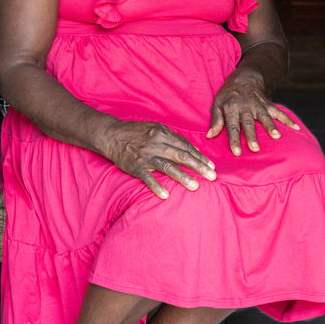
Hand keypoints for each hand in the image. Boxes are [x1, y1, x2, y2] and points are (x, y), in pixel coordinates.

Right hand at [100, 120, 216, 199]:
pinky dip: (156, 186)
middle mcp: (156, 143)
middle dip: (198, 166)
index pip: (186, 146)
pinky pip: (147, 178)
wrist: (112, 135)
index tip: (211, 166)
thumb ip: (173, 139)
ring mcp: (145, 155)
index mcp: (163, 133)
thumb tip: (192, 150)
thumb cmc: (137, 133)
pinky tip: (165, 195)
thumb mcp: (156, 129)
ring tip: (195, 186)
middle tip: (212, 177)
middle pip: (181, 156)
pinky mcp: (135, 166)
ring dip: (182, 177)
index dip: (200, 157)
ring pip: (167, 166)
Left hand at [207, 68, 299, 154]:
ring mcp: (258, 105)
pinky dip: (288, 119)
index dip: (234, 139)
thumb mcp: (217, 104)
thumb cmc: (228, 94)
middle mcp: (245, 107)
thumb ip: (215, 120)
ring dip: (271, 126)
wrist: (244, 77)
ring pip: (264, 117)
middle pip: (248, 123)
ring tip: (277, 136)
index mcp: (231, 109)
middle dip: (252, 136)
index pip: (232, 126)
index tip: (237, 152)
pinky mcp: (268, 104)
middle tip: (255, 149)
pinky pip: (279, 112)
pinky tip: (296, 128)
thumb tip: (210, 136)